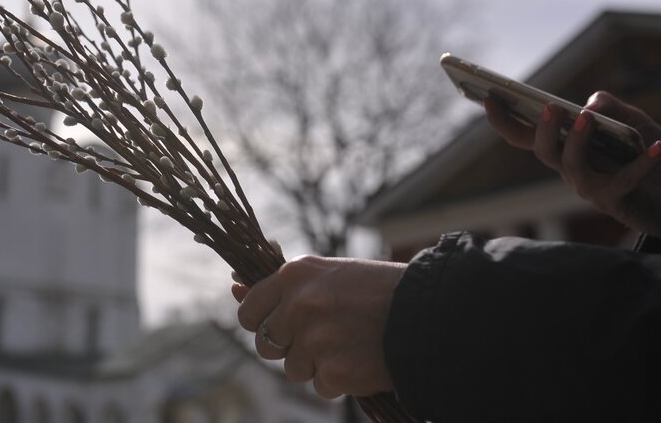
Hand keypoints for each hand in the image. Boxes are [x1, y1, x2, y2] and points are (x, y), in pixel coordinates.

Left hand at [233, 255, 405, 398]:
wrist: (426, 311)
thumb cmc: (375, 290)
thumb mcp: (326, 274)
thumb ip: (283, 286)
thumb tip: (234, 286)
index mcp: (294, 275)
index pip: (249, 311)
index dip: (262, 323)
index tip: (280, 325)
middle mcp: (299, 305)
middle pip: (266, 345)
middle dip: (287, 347)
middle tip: (320, 336)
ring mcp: (316, 340)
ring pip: (293, 369)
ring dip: (316, 364)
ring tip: (347, 343)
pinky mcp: (334, 372)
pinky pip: (320, 386)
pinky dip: (338, 379)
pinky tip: (359, 358)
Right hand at [484, 91, 660, 243]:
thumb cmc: (655, 162)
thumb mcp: (636, 123)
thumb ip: (612, 107)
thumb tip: (586, 104)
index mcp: (568, 148)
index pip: (527, 135)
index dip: (505, 120)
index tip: (488, 98)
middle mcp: (571, 169)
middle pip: (542, 150)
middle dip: (543, 128)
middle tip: (550, 106)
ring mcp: (590, 188)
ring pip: (570, 166)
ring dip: (576, 141)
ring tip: (587, 118)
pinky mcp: (615, 203)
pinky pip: (621, 181)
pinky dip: (640, 163)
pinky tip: (655, 148)